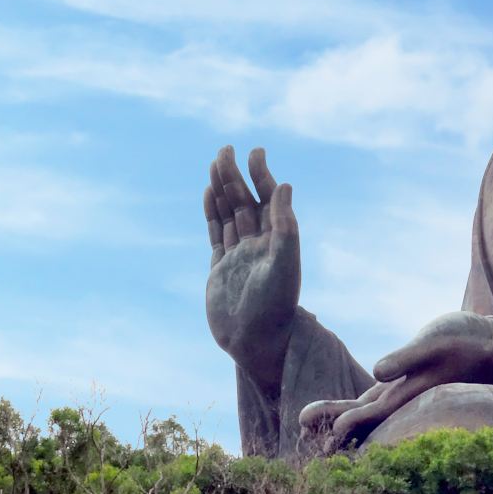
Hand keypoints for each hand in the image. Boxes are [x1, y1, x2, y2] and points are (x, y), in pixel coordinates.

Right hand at [204, 146, 300, 389]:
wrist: (255, 343)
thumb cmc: (275, 306)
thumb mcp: (284, 263)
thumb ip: (284, 225)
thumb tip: (284, 185)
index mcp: (277, 241)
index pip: (268, 199)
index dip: (261, 175)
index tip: (255, 151)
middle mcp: (258, 245)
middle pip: (244, 202)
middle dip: (235, 175)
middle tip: (225, 150)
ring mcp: (238, 255)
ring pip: (228, 214)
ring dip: (222, 188)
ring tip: (215, 163)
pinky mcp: (220, 268)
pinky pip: (216, 233)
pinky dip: (211, 212)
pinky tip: (208, 193)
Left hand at [299, 311, 492, 450]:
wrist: (491, 344)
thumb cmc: (465, 341)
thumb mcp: (434, 345)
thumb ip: (406, 358)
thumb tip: (377, 371)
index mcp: (407, 396)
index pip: (371, 415)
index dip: (348, 424)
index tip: (327, 432)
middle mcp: (401, 400)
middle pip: (359, 417)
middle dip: (330, 423)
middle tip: (300, 426)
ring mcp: (400, 394)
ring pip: (361, 410)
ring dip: (334, 415)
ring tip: (303, 420)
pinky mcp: (401, 384)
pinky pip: (370, 400)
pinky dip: (350, 405)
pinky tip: (332, 410)